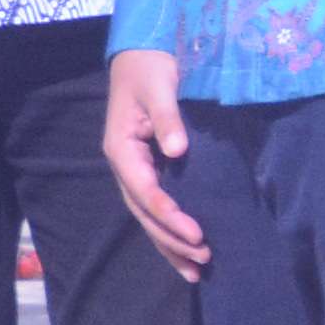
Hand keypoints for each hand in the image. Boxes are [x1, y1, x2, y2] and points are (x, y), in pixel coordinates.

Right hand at [103, 49, 204, 277]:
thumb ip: (167, 118)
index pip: (143, 190)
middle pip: (143, 212)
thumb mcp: (158, 87)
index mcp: (121, 148)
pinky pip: (155, 207)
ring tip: (196, 270)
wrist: (142, 54)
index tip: (196, 232)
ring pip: (147, 216)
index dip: (168, 214)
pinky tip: (186, 251)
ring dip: (169, 244)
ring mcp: (134, 170)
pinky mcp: (148, 169)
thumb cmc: (150, 67)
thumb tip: (177, 150)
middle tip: (203, 256)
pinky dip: (169, 230)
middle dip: (171, 238)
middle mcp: (124, 165)